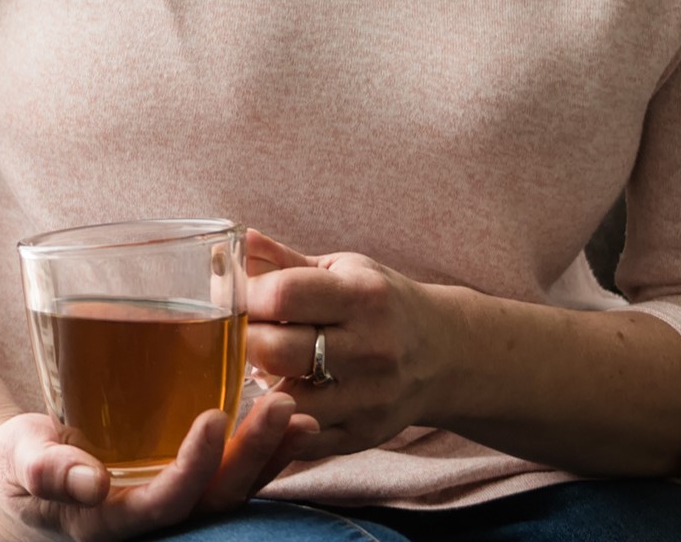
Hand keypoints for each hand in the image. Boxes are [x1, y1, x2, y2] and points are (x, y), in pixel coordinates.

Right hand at [0, 393, 308, 538]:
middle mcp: (149, 522)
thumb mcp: (17, 462)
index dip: (195, 466)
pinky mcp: (178, 487)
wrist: (18, 482)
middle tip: (281, 407)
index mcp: (110, 522)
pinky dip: (260, 455)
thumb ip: (47, 469)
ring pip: (229, 493)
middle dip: (252, 458)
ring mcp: (169, 507)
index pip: (166, 503)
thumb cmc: (14, 468)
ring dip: (268, 458)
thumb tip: (93, 482)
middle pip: (214, 501)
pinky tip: (288, 426)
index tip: (214, 417)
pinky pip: (227, 478)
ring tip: (299, 418)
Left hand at [241, 231, 457, 461]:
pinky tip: (275, 400)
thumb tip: (235, 239)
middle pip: (276, 350)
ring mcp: (369, 399)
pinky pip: (300, 440)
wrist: (446, 356)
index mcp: (363, 297)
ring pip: (284, 401)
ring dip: (259, 385)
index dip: (246, 295)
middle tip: (240, 334)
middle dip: (244, 340)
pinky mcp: (362, 436)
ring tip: (260, 366)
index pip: (283, 295)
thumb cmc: (381, 304)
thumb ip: (283, 261)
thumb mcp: (343, 270)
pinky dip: (278, 422)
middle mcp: (371, 349)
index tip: (234, 297)